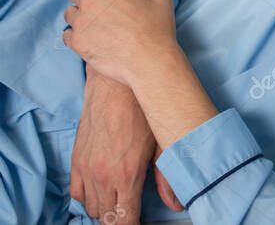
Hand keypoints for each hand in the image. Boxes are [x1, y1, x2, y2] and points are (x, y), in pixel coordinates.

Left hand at [64, 0, 177, 87]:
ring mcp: (80, 22)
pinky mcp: (76, 42)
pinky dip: (76, 35)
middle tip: (99, 7)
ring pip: (69, 12)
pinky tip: (91, 38)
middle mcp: (90, 0)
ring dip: (80, 16)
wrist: (150, 61)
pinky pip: (67, 34)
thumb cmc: (158, 29)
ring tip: (95, 25)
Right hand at [70, 68, 153, 222]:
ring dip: (105, 210)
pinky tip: (100, 194)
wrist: (116, 84)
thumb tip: (176, 203)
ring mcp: (87, 169)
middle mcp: (103, 177)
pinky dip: (87, 198)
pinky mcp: (76, 159)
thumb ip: (166, 177)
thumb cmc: (143, 110)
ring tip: (120, 204)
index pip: (124, 220)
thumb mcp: (162, 143)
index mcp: (127, 176)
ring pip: (91, 208)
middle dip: (120, 220)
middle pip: (106, 218)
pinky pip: (76, 193)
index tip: (140, 222)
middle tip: (133, 212)